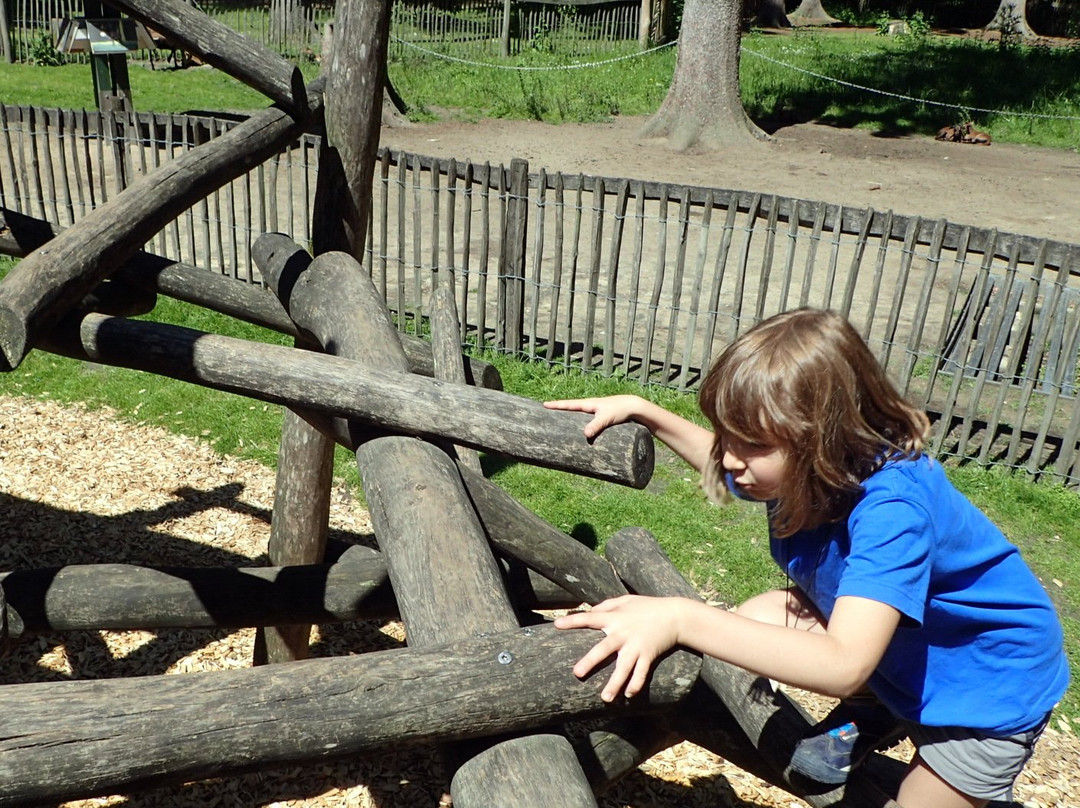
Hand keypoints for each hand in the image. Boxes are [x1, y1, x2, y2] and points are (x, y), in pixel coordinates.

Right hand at [543, 395, 645, 439]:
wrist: (634, 408)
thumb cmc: (621, 410)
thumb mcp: (607, 418)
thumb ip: (596, 425)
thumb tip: (585, 434)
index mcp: (588, 404)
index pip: (568, 404)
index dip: (556, 405)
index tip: (544, 405)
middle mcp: (590, 407)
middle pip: (571, 408)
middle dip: (559, 410)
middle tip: (547, 413)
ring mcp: (596, 412)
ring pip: (578, 414)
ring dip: (569, 417)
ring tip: (558, 422)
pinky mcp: (601, 418)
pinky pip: (586, 420)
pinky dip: (579, 422)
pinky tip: (578, 429)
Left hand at [554, 595, 683, 701]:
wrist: (675, 616)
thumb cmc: (648, 606)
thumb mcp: (626, 600)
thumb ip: (606, 605)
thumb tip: (590, 610)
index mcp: (615, 618)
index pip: (590, 618)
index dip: (573, 621)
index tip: (557, 625)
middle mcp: (623, 633)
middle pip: (603, 649)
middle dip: (590, 661)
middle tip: (577, 673)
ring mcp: (637, 646)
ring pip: (623, 668)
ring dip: (614, 684)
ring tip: (606, 698)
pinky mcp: (649, 655)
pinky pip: (641, 673)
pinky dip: (636, 685)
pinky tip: (629, 695)